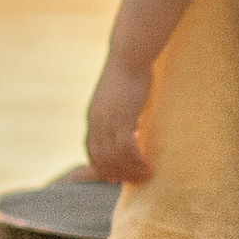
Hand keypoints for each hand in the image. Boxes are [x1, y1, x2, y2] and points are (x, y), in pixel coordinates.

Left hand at [84, 56, 152, 183]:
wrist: (128, 57)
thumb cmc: (127, 75)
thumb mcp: (116, 99)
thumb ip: (118, 115)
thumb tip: (130, 127)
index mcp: (93, 117)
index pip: (91, 150)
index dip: (102, 166)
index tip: (114, 177)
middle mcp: (96, 122)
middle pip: (101, 158)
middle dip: (116, 173)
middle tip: (133, 181)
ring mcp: (108, 120)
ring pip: (114, 157)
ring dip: (129, 171)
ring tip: (144, 176)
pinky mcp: (122, 117)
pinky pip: (126, 148)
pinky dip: (136, 161)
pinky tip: (147, 166)